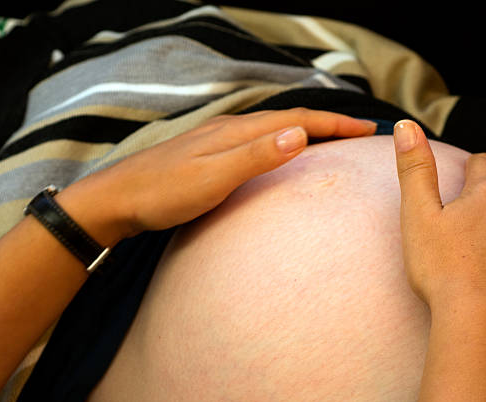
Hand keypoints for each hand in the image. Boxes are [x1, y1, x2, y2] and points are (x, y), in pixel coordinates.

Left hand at [79, 108, 376, 238]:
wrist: (117, 199)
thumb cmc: (162, 193)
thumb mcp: (212, 178)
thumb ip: (255, 156)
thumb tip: (300, 134)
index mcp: (237, 132)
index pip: (297, 120)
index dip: (335, 124)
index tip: (368, 128)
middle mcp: (231, 129)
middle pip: (289, 119)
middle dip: (327, 124)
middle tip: (359, 132)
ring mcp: (219, 140)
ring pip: (274, 128)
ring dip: (306, 130)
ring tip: (330, 139)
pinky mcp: (211, 153)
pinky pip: (258, 140)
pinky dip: (282, 140)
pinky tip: (280, 152)